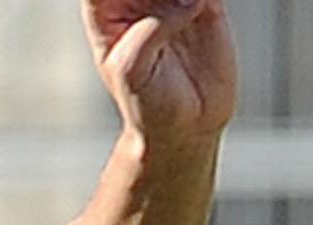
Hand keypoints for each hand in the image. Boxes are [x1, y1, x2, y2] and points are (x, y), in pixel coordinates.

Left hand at [85, 0, 238, 146]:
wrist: (185, 124)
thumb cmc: (146, 101)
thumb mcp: (133, 70)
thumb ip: (151, 29)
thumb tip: (190, 0)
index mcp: (105, 11)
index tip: (143, 3)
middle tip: (174, 4)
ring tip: (193, 6)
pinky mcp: (207, 2)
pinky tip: (206, 3)